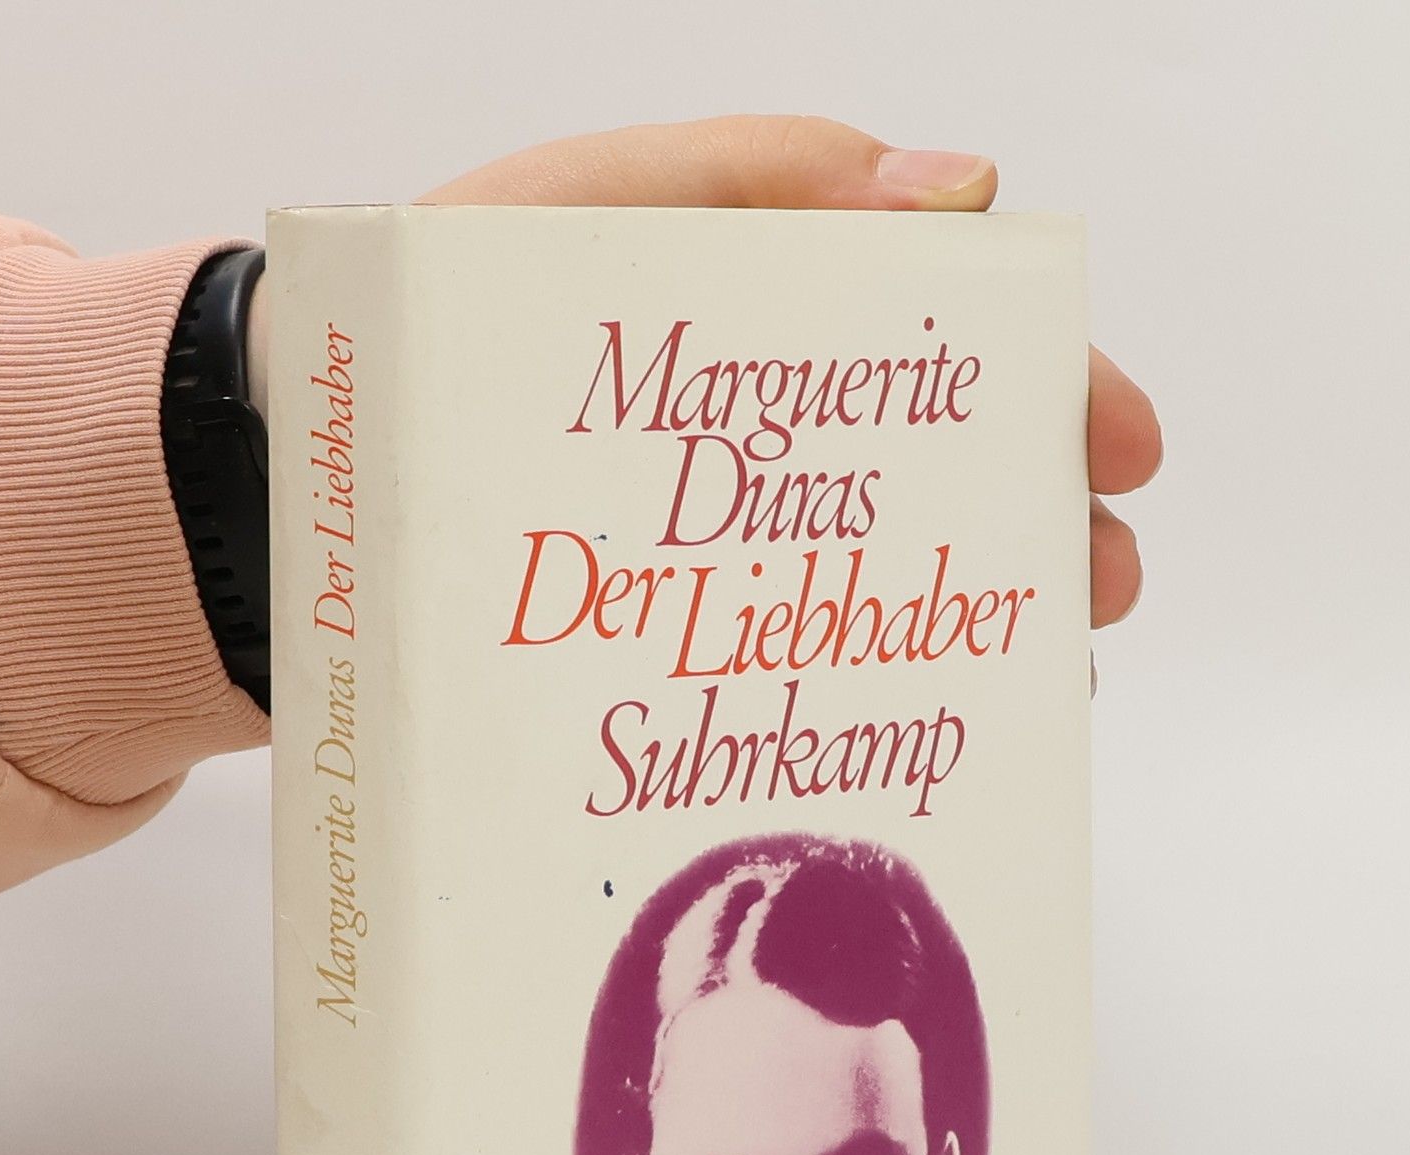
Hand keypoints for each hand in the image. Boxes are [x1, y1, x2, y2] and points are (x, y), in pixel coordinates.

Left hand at [250, 114, 1159, 644]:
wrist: (290, 458)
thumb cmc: (434, 316)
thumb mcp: (592, 206)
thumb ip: (759, 181)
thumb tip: (961, 187)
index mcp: (760, 320)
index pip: (939, 349)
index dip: (1045, 387)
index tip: (1119, 444)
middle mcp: (749, 440)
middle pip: (924, 477)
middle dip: (1028, 521)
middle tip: (1099, 579)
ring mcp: (704, 546)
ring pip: (863, 578)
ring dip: (964, 617)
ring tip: (1041, 669)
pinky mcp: (649, 638)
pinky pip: (770, 661)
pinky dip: (844, 685)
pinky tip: (901, 718)